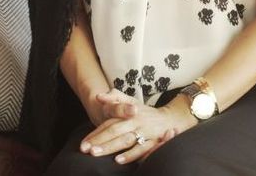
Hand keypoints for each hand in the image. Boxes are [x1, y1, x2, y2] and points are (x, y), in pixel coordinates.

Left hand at [79, 96, 196, 164]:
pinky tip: (118, 160)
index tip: (83, 143)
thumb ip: (116, 97)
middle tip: (85, 149)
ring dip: (110, 147)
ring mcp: (144, 132)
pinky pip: (141, 149)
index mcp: (128, 113)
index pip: (109, 122)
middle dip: (99, 141)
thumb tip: (99, 96)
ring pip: (124, 140)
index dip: (96, 133)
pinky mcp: (153, 141)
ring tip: (96, 153)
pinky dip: (130, 155)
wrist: (172, 119)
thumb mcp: (132, 101)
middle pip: (114, 131)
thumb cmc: (146, 113)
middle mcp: (135, 122)